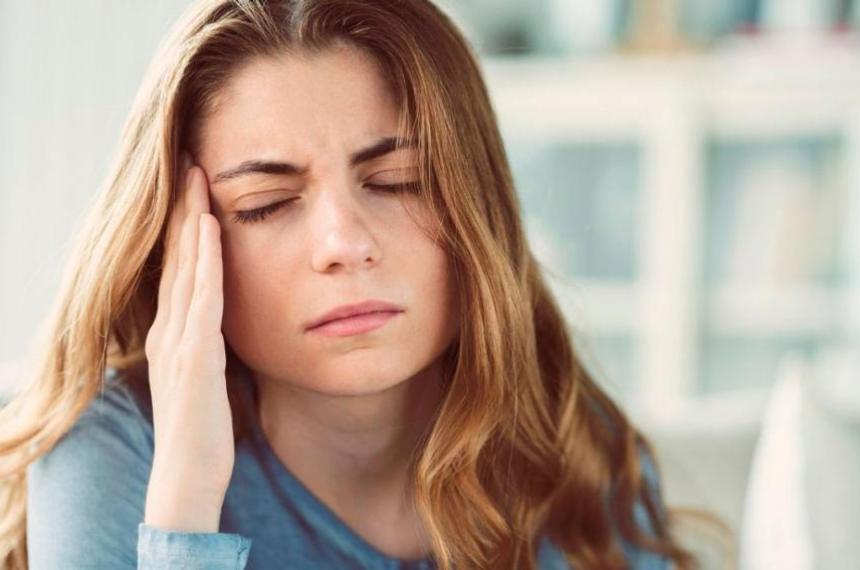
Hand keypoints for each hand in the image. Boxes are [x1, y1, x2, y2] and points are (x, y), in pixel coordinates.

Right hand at [143, 151, 233, 531]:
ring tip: (197, 176)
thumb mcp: (210, 376)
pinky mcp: (194, 357)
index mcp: (174, 333)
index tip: (197, 186)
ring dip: (193, 220)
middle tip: (190, 160)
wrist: (188, 475)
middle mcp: (169, 329)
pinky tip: (212, 229)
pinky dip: (206, 261)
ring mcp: (178, 341)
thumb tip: (229, 323)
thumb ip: (213, 345)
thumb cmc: (205, 430)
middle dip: (185, 208)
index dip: (187, 226)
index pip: (180, 268)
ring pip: (186, 267)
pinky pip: (202, 299)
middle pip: (178, 257)